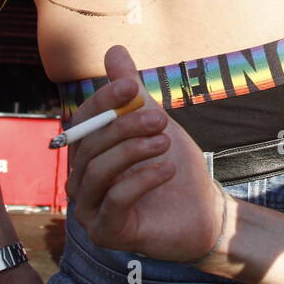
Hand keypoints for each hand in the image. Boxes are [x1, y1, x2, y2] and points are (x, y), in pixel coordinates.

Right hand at [66, 46, 225, 263]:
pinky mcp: (106, 233)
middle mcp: (80, 182)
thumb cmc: (173, 166)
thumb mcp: (153, 121)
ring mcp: (89, 210)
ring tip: (165, 142)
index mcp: (87, 154)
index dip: (105, 100)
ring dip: (133, 150)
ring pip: (96, 172)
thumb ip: (132, 91)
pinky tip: (167, 168)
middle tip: (160, 119)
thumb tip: (114, 50)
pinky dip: (141, 179)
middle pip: (89, 146)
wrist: (203, 212)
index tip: (134, 85)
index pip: (83, 121)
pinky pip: (115, 200)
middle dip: (124, 127)